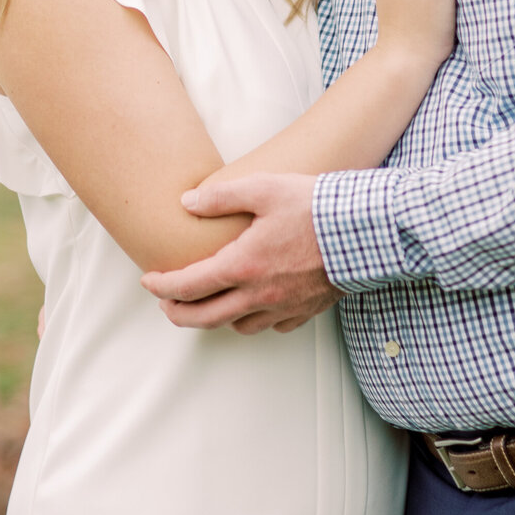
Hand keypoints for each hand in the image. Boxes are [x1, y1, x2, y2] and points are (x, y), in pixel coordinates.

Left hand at [140, 173, 338, 333]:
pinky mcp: (306, 311)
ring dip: (215, 318)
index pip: (188, 285)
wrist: (367, 231)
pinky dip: (254, 320)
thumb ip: (221, 196)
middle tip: (165, 304)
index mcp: (242, 265)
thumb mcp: (264, 188)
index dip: (162, 286)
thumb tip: (187, 202)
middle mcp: (259, 294)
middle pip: (205, 318)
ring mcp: (283, 307)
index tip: (148, 282)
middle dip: (178, 313)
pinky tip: (254, 306)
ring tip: (208, 303)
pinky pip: (272, 326)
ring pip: (237, 326)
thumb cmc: (316, 206)